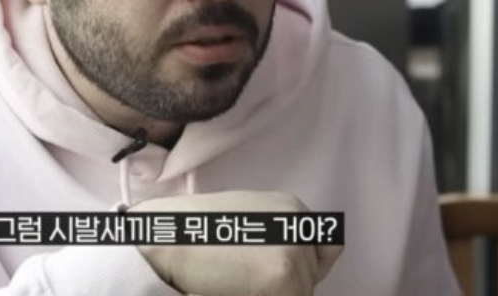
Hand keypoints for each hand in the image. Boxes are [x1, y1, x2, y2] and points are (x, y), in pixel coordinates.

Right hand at [130, 191, 343, 295]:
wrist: (169, 234)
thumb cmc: (197, 231)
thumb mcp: (249, 220)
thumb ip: (277, 236)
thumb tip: (291, 269)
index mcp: (293, 209)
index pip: (328, 250)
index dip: (307, 269)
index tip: (276, 274)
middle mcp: (301, 225)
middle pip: (311, 278)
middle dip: (284, 286)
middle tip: (244, 276)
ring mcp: (295, 251)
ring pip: (299, 294)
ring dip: (272, 294)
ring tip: (236, 280)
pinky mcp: (283, 277)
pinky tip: (235, 287)